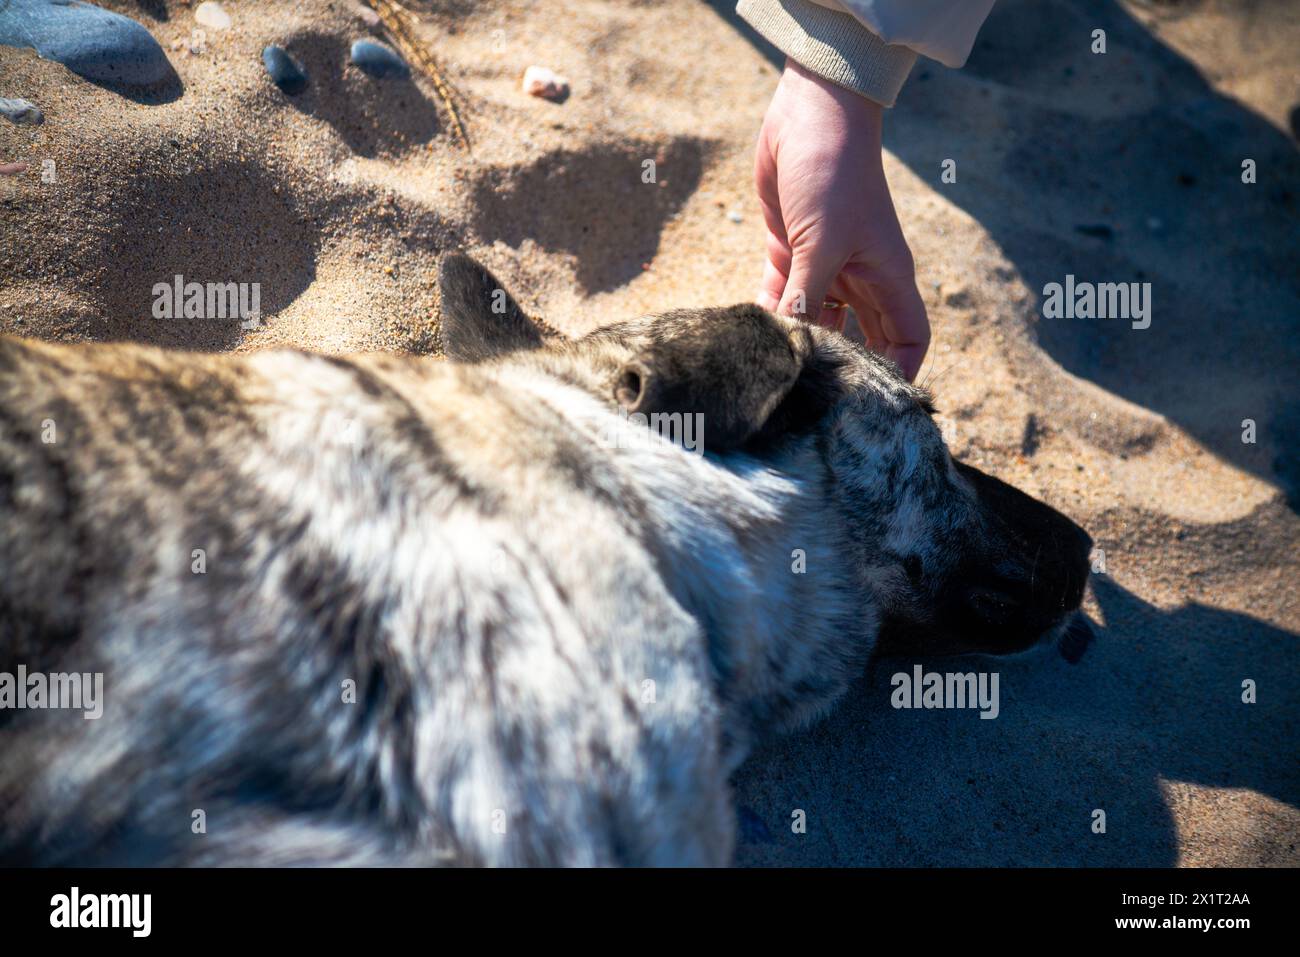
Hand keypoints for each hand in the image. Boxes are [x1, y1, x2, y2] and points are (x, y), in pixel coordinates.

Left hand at [754, 59, 928, 381]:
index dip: (899, 374)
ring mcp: (824, 265)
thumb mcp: (822, 241)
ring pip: (814, 321)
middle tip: (814, 402)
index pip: (908, 339)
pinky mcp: (790, 250)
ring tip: (774, 373)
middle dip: (840, 367)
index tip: (875, 406)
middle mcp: (860, 277)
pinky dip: (767, 315)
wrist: (808, 112)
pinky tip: (748, 337)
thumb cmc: (833, 172)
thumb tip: (793, 346)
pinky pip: (781, 295)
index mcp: (887, 278)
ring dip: (796, 343)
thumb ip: (806, 295)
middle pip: (859, 339)